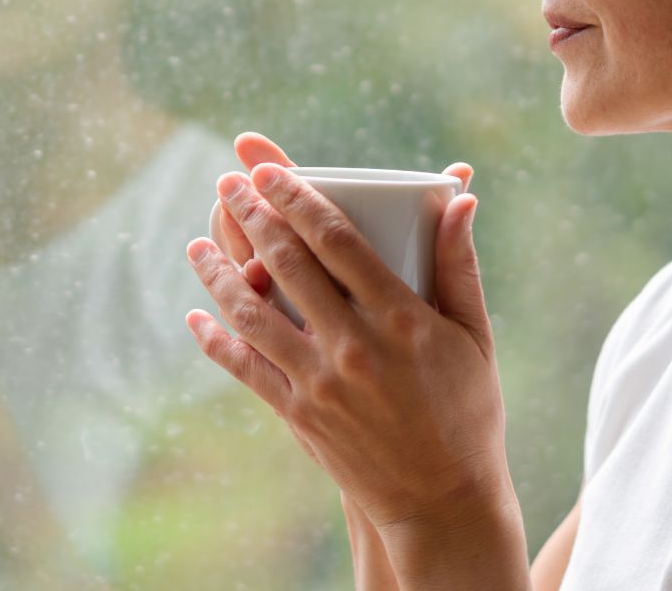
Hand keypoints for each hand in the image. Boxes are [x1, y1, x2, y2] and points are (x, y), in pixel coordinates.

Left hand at [184, 137, 510, 536]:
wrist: (442, 502)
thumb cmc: (467, 412)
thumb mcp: (475, 336)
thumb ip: (459, 265)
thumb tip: (462, 198)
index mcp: (401, 317)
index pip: (336, 238)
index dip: (296, 195)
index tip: (268, 168)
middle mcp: (354, 346)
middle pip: (287, 263)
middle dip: (251, 215)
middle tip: (227, 183)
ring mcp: (320, 382)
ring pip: (252, 312)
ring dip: (218, 272)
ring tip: (197, 243)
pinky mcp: (298, 415)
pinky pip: (245, 367)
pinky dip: (215, 339)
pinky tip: (198, 315)